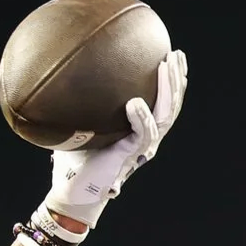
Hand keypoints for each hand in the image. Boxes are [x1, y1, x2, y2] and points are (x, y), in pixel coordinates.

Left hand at [41, 50, 187, 237]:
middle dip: (176, 79)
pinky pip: (144, 133)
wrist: (70, 191)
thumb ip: (84, 106)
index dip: (170, 82)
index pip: (162, 103)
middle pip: (171, 106)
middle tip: (177, 54)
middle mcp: (145, 139)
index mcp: (138, 132)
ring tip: (166, 66)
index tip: (172, 57)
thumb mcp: (80, 125)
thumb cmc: (73, 160)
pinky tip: (135, 101)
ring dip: (168, 90)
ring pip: (166, 116)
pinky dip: (141, 117)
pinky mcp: (130, 155)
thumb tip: (69, 78)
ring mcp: (141, 147)